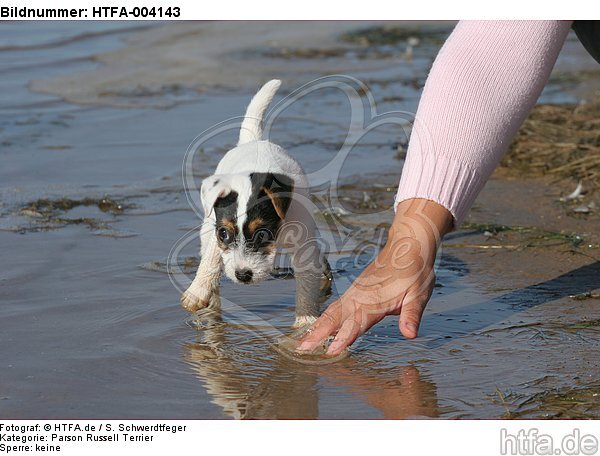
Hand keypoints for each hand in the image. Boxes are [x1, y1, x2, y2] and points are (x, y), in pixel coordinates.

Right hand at [296, 198, 452, 355]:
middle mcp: (360, 297)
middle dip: (318, 334)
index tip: (331, 351)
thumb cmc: (415, 271)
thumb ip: (411, 316)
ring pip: (332, 312)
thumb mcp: (419, 294)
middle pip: (335, 318)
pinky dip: (324, 318)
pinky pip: (335, 306)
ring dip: (317, 327)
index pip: (356, 322)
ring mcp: (355, 293)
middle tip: (302, 349)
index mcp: (375, 300)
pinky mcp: (355, 291)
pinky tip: (318, 327)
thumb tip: (409, 334)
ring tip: (302, 342)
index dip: (344, 337)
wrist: (408, 246)